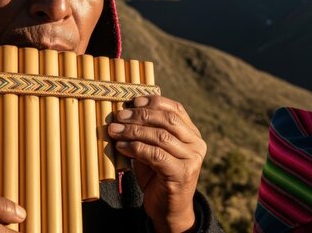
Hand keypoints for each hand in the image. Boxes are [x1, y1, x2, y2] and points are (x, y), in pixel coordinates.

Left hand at [108, 95, 205, 232]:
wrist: (168, 210)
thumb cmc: (157, 177)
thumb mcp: (153, 150)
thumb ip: (148, 132)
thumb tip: (126, 110)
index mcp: (193, 134)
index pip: (176, 110)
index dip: (154, 102)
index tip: (133, 101)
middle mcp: (197, 144)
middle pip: (168, 120)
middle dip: (141, 115)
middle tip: (119, 116)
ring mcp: (192, 159)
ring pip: (160, 136)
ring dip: (133, 131)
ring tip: (114, 130)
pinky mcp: (182, 174)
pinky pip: (155, 155)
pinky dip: (135, 148)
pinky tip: (121, 146)